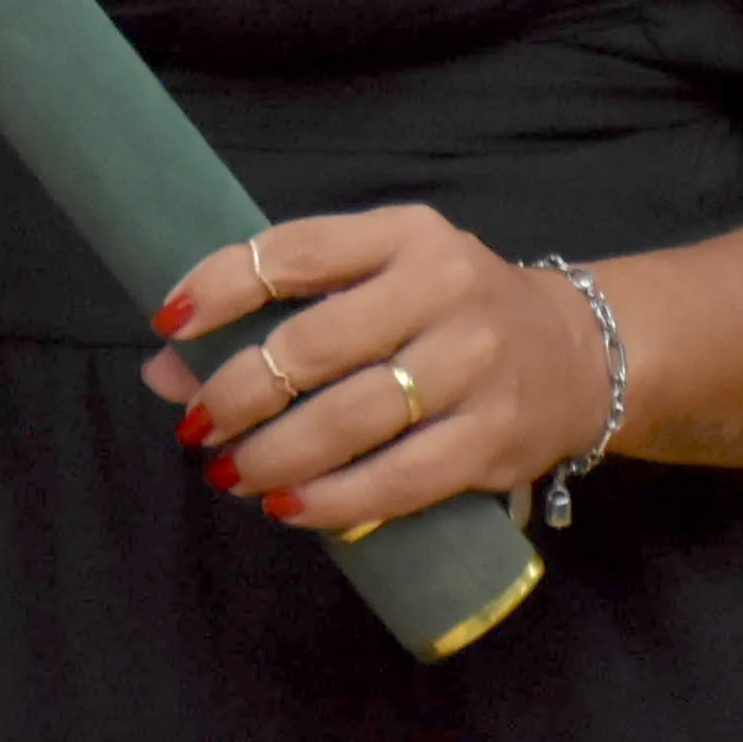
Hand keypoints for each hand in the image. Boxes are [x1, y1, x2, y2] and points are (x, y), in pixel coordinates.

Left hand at [136, 209, 612, 534]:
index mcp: (405, 234)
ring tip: (230, 473)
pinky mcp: (493, 437)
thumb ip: (281, 310)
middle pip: (315, 345)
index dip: (220, 285)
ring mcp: (474, 365)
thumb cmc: (449, 313)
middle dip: (237, 393)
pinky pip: (398, 479)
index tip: (168, 322)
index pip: (296, 251)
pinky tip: (289, 507)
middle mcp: (443, 289)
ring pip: (351, 419)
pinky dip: (334, 500)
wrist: (578, 354)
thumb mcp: (378, 280)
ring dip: (274, 454)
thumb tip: (164, 367)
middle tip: (197, 426)